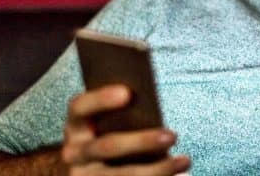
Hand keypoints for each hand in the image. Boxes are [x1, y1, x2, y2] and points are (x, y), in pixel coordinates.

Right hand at [61, 84, 190, 175]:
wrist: (92, 172)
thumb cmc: (108, 135)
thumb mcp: (105, 124)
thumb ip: (122, 114)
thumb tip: (151, 99)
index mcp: (75, 126)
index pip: (80, 107)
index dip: (100, 99)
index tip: (128, 92)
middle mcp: (74, 152)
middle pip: (107, 146)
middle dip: (142, 141)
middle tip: (172, 135)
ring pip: (123, 175)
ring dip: (159, 169)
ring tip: (185, 160)